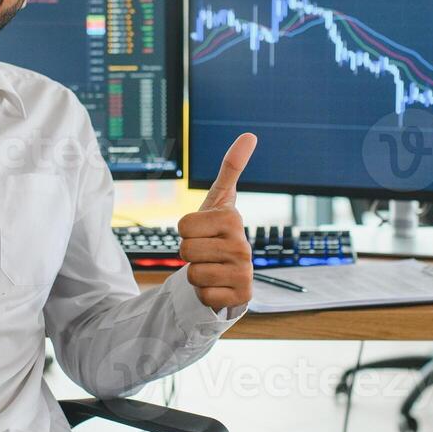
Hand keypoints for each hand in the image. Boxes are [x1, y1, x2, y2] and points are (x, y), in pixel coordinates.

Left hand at [177, 133, 256, 311]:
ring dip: (196, 274)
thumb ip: (231, 167)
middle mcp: (243, 246)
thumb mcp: (220, 200)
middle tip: (205, 252)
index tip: (202, 232)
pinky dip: (205, 293)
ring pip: (192, 274)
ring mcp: (244, 272)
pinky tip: (218, 286)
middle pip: (185, 250)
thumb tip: (249, 135)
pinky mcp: (241, 297)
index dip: (186, 231)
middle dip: (189, 254)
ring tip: (212, 268)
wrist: (230, 271)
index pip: (183, 226)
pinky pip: (203, 294)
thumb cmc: (218, 233)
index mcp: (233, 219)